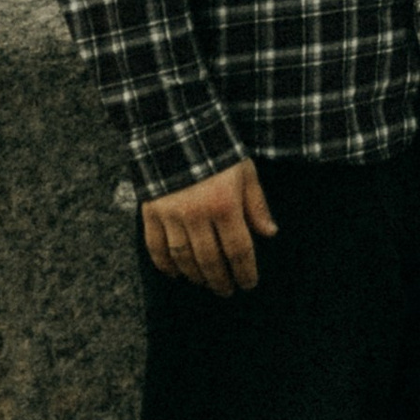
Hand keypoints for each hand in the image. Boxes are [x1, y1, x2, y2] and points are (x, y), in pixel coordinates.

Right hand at [143, 159, 277, 295]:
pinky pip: (155, 246)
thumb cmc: (218, 150)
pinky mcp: (150, 211)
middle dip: (220, 279)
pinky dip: (163, 264)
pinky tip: (174, 273)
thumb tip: (269, 233)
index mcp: (224, 205)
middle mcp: (196, 215)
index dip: (245, 271)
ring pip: (182, 257)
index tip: (249, 284)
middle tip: (227, 291)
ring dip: (195, 275)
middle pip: (209, 260)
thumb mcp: (246, 171)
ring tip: (204, 283)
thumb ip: (256, 204)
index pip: (238, 250)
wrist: (176, 128)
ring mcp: (170, 215)